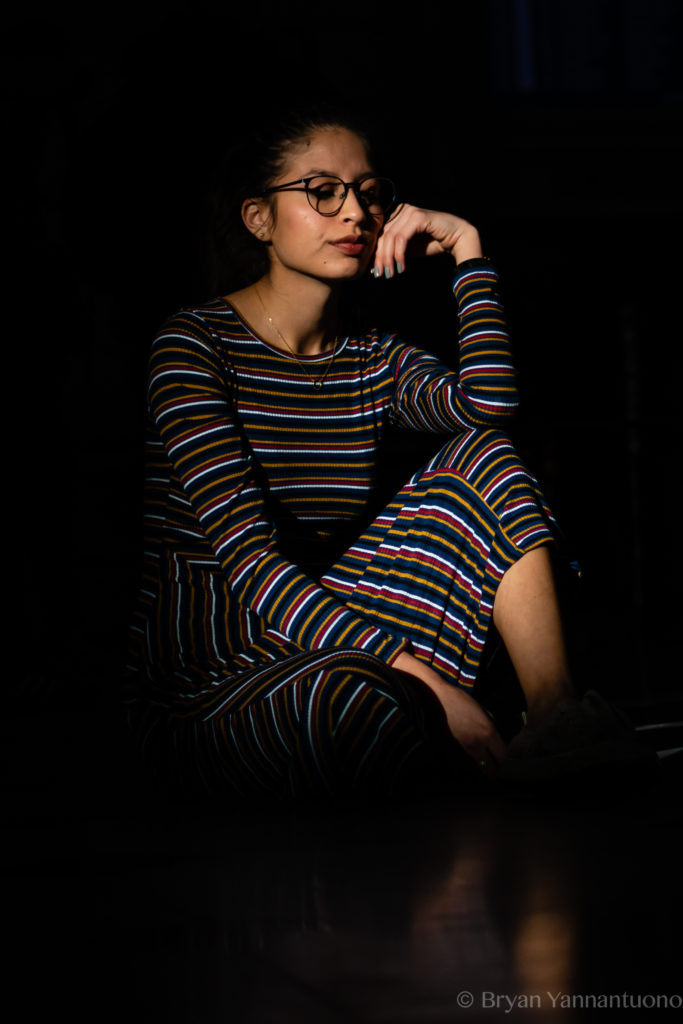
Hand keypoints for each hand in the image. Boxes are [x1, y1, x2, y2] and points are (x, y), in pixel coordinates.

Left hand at [372, 204, 482, 278]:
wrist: (457, 239)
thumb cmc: (433, 243)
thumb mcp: (408, 249)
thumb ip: (394, 252)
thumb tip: (376, 265)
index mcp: (398, 214)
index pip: (381, 234)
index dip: (376, 253)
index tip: (375, 271)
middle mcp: (402, 210)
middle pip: (383, 235)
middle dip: (380, 257)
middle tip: (380, 274)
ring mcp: (410, 211)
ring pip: (391, 237)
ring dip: (389, 258)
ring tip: (390, 273)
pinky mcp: (418, 217)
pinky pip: (402, 238)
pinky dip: (399, 254)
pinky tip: (401, 266)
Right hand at [393, 650, 505, 775]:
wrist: (435, 699)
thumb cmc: (458, 700)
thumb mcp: (481, 708)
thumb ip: (491, 724)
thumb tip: (497, 737)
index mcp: (488, 731)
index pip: (503, 755)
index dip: (503, 758)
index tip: (500, 756)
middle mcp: (478, 744)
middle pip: (492, 769)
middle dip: (494, 768)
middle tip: (492, 765)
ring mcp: (463, 750)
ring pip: (477, 771)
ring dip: (480, 770)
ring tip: (480, 766)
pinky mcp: (450, 752)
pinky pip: (463, 766)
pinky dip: (467, 767)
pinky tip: (466, 762)